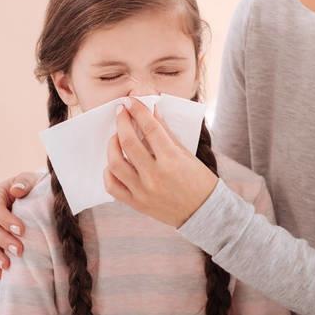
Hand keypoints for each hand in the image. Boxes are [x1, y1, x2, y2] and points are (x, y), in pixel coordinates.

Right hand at [0, 171, 45, 278]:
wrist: (34, 196)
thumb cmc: (32, 186)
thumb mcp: (30, 179)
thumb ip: (24, 182)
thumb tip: (16, 190)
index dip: (6, 220)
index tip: (21, 230)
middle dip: (4, 241)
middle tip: (20, 250)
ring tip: (8, 266)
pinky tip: (0, 276)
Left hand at [104, 98, 217, 227]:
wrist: (205, 213)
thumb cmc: (200, 180)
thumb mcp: (187, 154)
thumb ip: (167, 133)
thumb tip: (153, 112)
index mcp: (172, 160)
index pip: (150, 128)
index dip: (138, 111)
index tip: (130, 101)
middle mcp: (155, 175)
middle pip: (128, 142)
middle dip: (122, 122)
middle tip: (121, 112)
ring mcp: (143, 191)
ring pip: (115, 163)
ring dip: (112, 145)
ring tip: (116, 137)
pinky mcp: (137, 204)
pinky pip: (113, 186)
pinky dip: (109, 172)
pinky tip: (114, 163)